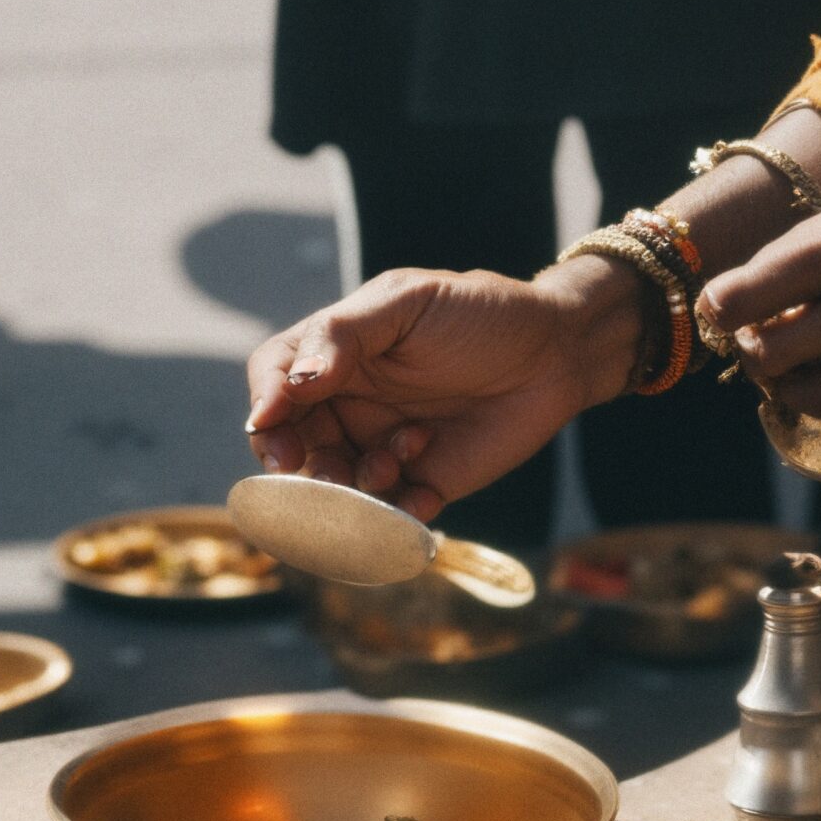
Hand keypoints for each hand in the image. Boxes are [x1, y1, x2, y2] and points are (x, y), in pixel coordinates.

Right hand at [244, 260, 643, 521]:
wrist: (556, 352)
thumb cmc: (480, 313)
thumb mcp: (410, 301)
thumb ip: (345, 334)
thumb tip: (292, 382)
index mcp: (337, 354)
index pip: (274, 380)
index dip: (264, 404)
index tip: (271, 424)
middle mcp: (349, 405)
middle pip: (291, 446)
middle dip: (298, 465)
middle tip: (325, 469)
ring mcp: (380, 447)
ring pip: (332, 489)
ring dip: (349, 490)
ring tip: (397, 460)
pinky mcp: (419, 486)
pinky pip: (386, 518)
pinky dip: (394, 515)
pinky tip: (427, 486)